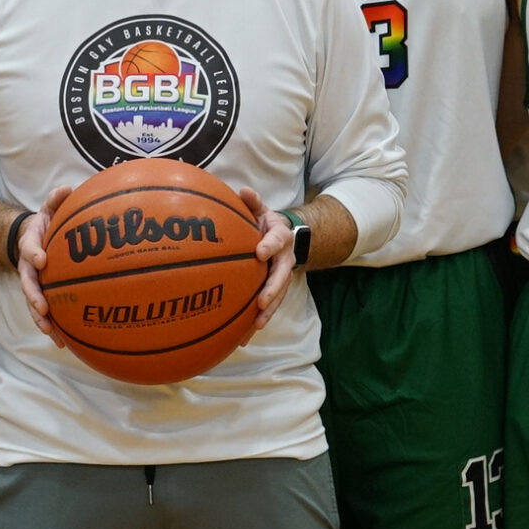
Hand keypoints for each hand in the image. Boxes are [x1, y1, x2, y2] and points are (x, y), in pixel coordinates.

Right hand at [15, 187, 68, 342]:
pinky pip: (45, 313)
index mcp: (30, 245)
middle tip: (42, 307)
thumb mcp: (48, 209)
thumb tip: (66, 188)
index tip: (41, 259)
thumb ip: (56, 199)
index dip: (34, 253)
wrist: (31, 241)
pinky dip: (52, 327)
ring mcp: (33, 284)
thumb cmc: (46, 226)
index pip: (29, 249)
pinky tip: (63, 342)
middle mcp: (28, 268)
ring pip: (33, 303)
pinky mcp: (41, 296)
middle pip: (28, 283)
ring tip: (50, 332)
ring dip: (40, 318)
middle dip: (34, 296)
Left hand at [233, 186, 297, 344]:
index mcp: (280, 237)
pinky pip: (268, 307)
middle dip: (272, 290)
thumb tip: (243, 190)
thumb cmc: (265, 223)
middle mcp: (284, 259)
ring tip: (256, 326)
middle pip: (281, 276)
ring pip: (278, 296)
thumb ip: (253, 202)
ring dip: (268, 311)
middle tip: (261, 301)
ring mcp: (281, 277)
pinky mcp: (275, 290)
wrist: (285, 237)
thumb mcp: (261, 210)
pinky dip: (257, 321)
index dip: (269, 246)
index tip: (260, 252)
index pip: (276, 241)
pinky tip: (243, 338)